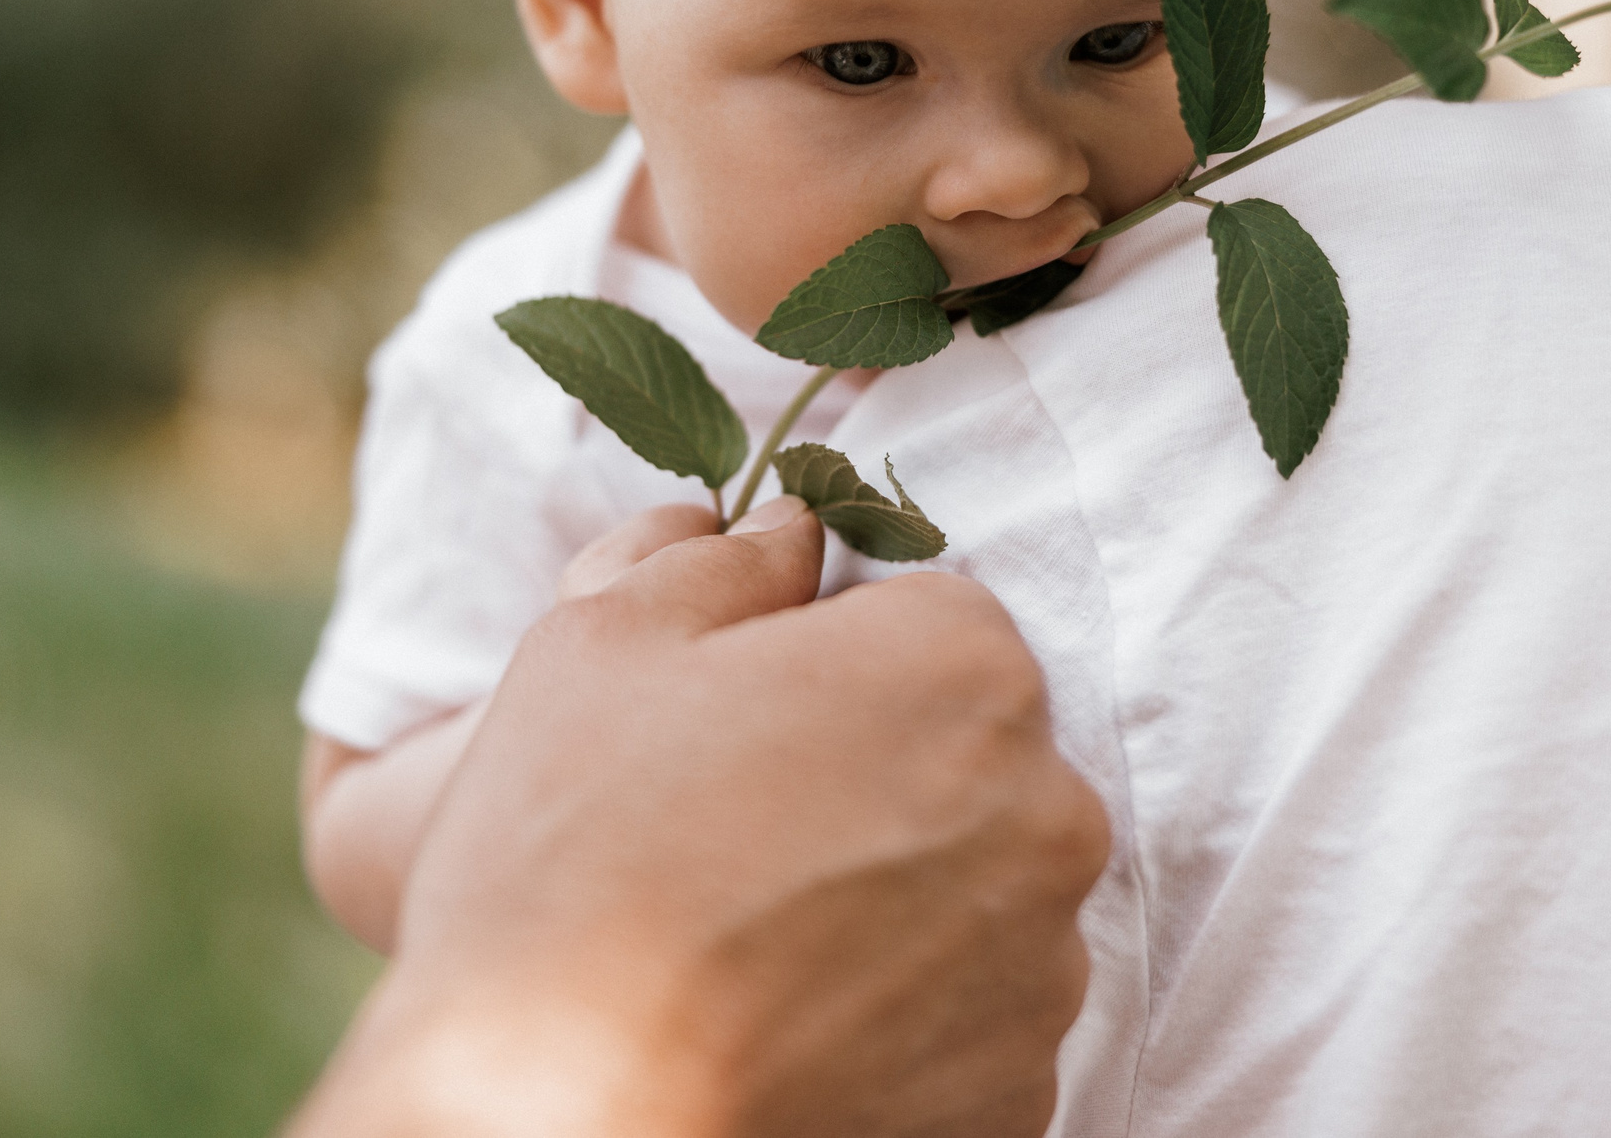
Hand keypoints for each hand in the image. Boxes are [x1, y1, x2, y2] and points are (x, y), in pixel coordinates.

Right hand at [289, 497, 1108, 1137]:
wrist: (560, 1113)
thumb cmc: (570, 853)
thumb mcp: (603, 637)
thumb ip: (725, 554)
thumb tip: (792, 530)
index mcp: (968, 665)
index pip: (927, 621)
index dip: (823, 662)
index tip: (739, 723)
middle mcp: (1050, 807)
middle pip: (967, 755)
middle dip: (874, 773)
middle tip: (735, 832)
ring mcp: (1046, 963)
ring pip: (976, 886)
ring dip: (895, 895)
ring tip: (754, 939)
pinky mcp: (1023, 1088)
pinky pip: (972, 1013)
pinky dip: (905, 1013)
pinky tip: (793, 1017)